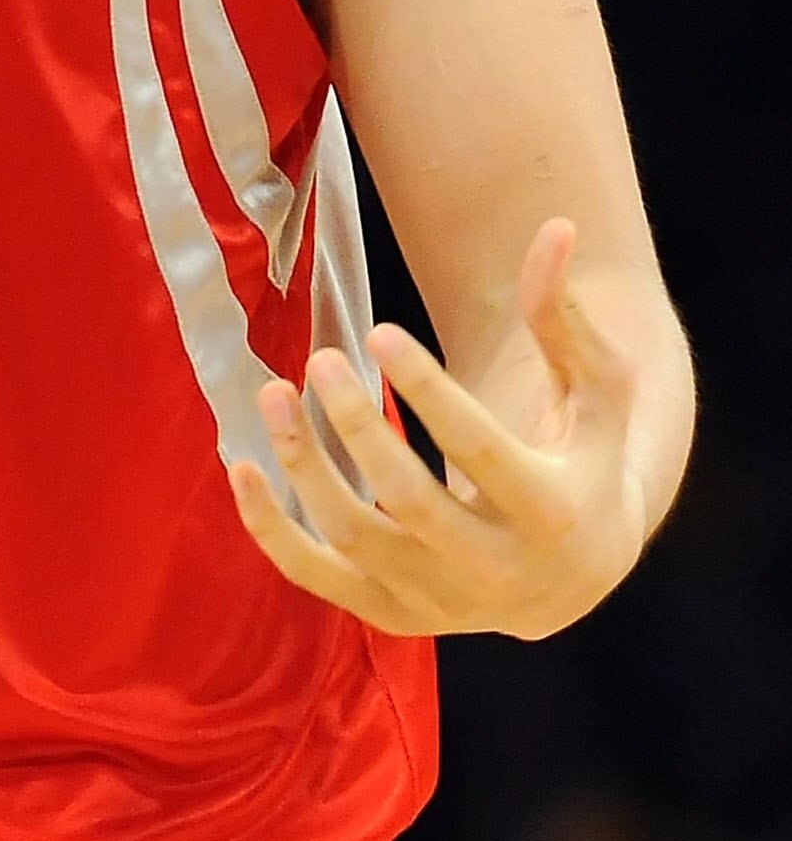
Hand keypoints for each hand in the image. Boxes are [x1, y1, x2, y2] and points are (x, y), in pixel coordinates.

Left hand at [227, 218, 646, 640]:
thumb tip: (558, 227)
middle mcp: (493, 571)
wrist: (573, 575)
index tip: (381, 333)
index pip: (481, 452)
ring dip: (303, 465)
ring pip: (353, 537)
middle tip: (322, 356)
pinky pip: (315, 574)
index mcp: (552, 513)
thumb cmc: (584, 457)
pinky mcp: (390, 613)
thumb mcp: (597, 392)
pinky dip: (270, 527)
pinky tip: (242, 465)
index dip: (427, 391)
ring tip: (273, 391)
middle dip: (356, 425)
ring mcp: (436, 600)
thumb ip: (566, 317)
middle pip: (409, 500)